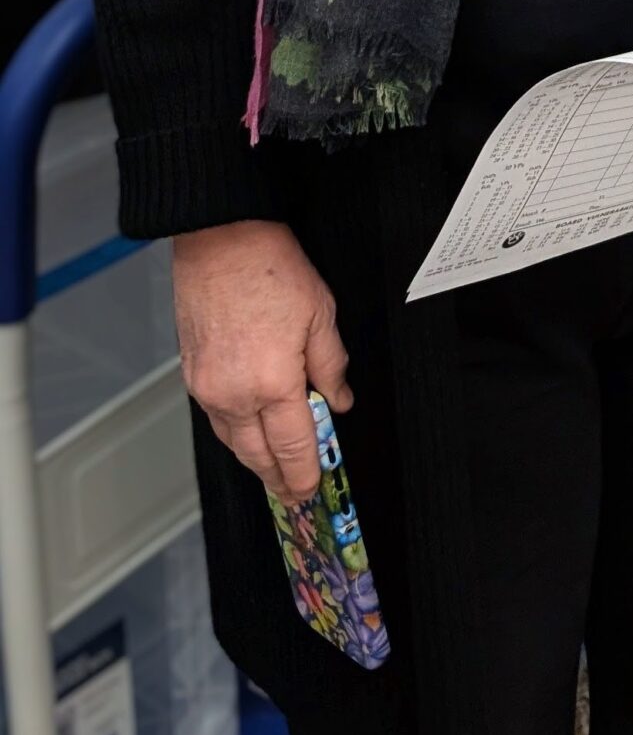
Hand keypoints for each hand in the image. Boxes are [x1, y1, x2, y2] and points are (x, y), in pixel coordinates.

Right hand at [172, 221, 351, 500]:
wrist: (221, 241)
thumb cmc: (270, 270)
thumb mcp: (321, 316)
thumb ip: (331, 366)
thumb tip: (339, 400)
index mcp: (273, 384)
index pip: (292, 448)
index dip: (304, 474)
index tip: (312, 489)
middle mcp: (234, 394)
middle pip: (257, 456)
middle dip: (278, 479)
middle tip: (294, 493)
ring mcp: (207, 387)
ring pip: (233, 442)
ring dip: (254, 460)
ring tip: (274, 471)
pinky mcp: (191, 375)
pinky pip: (214, 419)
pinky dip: (234, 434)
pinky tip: (248, 434)